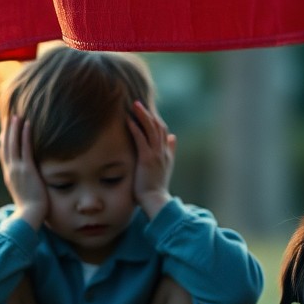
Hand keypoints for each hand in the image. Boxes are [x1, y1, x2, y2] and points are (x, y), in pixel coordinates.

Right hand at [0, 115, 46, 228]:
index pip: (4, 156)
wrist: (29, 216)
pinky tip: (27, 125)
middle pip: (6, 146)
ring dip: (14, 129)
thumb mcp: (25, 195)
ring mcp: (17, 169)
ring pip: (13, 144)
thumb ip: (24, 186)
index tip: (5, 132)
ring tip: (16, 116)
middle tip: (9, 118)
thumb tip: (28, 183)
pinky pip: (25, 148)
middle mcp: (11, 171)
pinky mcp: (27, 169)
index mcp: (9, 177)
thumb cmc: (30, 210)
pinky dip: (25, 136)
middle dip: (8, 131)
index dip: (4, 143)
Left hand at [128, 101, 174, 217]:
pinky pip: (141, 139)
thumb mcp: (165, 167)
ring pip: (151, 129)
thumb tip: (174, 137)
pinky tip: (129, 120)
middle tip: (137, 103)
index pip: (163, 131)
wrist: (156, 201)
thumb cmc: (156, 188)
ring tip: (134, 105)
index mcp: (167, 153)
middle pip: (158, 126)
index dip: (155, 120)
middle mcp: (163, 151)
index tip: (145, 111)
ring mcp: (156, 154)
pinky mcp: (147, 159)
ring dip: (142, 116)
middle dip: (148, 113)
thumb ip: (170, 151)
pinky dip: (136, 128)